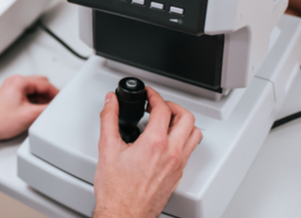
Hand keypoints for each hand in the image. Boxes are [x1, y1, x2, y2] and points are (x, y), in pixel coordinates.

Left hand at [0, 75, 58, 164]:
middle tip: (53, 108)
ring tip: (41, 113)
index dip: (56, 93)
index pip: (45, 83)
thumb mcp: (30, 115)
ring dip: (40, 101)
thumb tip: (56, 106)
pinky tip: (33, 114)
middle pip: (40, 85)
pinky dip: (33, 104)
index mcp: (19, 81)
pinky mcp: (9, 97)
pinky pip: (27, 97)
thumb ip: (47, 109)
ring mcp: (11, 89)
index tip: (62, 101)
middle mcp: (14, 82)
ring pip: (34, 92)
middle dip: (48, 97)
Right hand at [93, 87, 200, 217]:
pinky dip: (182, 138)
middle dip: (172, 105)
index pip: (163, 109)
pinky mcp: (177, 175)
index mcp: (155, 144)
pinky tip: (166, 140)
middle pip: (186, 118)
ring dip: (183, 122)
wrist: (124, 214)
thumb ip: (109, 119)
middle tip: (159, 105)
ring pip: (194, 134)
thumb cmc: (116, 190)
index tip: (148, 94)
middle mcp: (171, 154)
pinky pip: (189, 150)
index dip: (155, 95)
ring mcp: (177, 165)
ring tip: (166, 120)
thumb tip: (111, 102)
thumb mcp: (107, 148)